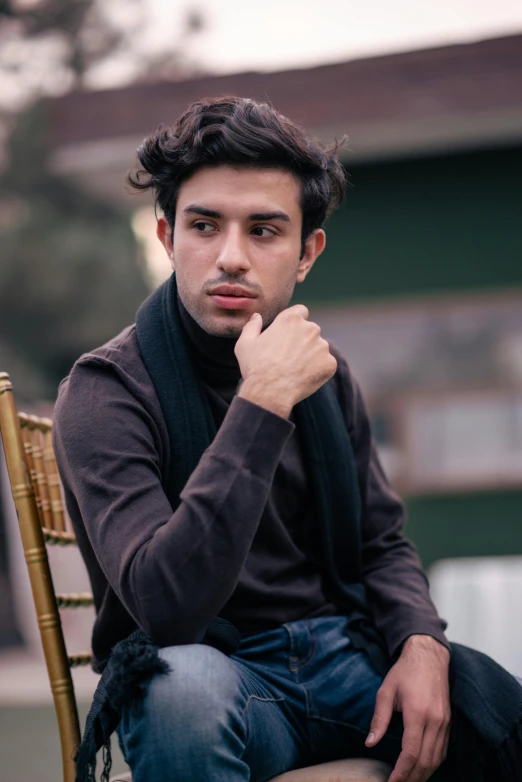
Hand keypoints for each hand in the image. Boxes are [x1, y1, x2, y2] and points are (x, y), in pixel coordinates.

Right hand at [235, 305, 336, 417]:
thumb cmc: (255, 367)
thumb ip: (252, 326)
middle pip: (310, 331)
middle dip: (303, 341)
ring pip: (319, 348)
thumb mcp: (245, 344)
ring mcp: (322, 346)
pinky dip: (318, 371)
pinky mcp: (330, 363)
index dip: (295, 323)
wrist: (270, 391)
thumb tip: (257, 317)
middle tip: (289, 358)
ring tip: (295, 370)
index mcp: (290, 319)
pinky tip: (303, 379)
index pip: (301, 311)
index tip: (289, 335)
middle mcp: (310, 328)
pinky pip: (326, 365)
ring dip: (311, 356)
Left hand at [366, 634, 450, 781]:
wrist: (429, 656)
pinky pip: (443, 750)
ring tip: (408, 780)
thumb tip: (370, 743)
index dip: (401, 772)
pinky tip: (422, 768)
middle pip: (426, 761)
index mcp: (417, 712)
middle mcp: (435, 720)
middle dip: (412, 778)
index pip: (411, 752)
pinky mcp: (449, 722)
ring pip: (437, 759)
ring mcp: (445, 722)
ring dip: (423, 774)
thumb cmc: (404, 672)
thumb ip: (378, 719)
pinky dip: (433, 763)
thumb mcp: (385, 691)